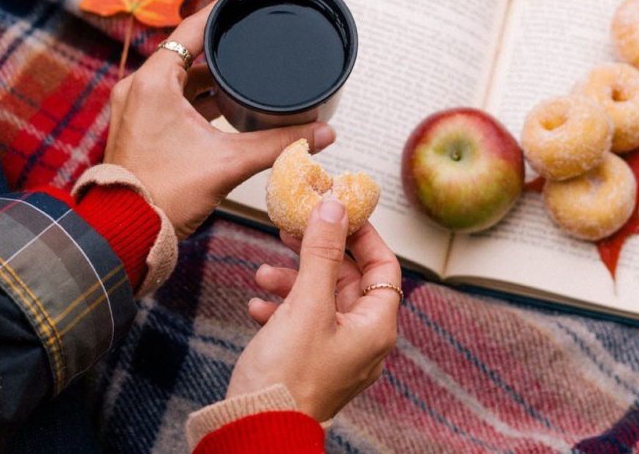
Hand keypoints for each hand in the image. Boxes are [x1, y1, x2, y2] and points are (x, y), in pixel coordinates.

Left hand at [104, 3, 335, 237]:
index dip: (221, 12)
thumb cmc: (165, 195)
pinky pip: (173, 98)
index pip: (191, 29)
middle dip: (223, 51)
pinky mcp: (141, 126)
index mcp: (153, 82)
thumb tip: (324, 133)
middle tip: (256, 44)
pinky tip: (227, 107)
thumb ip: (280, 144)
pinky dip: (199, 98)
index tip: (245, 1)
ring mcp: (136, 107)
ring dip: (211, 78)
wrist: (128, 232)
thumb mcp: (230, 163)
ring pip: (181, 77)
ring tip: (248, 77)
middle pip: (187, 52)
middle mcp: (139, 88)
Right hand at [227, 199, 400, 420]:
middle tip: (292, 231)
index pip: (383, 266)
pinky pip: (303, 323)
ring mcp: (337, 353)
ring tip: (263, 274)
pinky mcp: (311, 363)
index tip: (338, 212)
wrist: (255, 432)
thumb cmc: (288, 378)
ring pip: (321, 300)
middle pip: (348, 280)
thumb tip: (334, 208)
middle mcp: (363, 339)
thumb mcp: (306, 304)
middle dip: (317, 254)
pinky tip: (257, 306)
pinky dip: (282, 308)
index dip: (362, 236)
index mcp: (376, 326)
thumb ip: (322, 253)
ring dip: (293, 281)